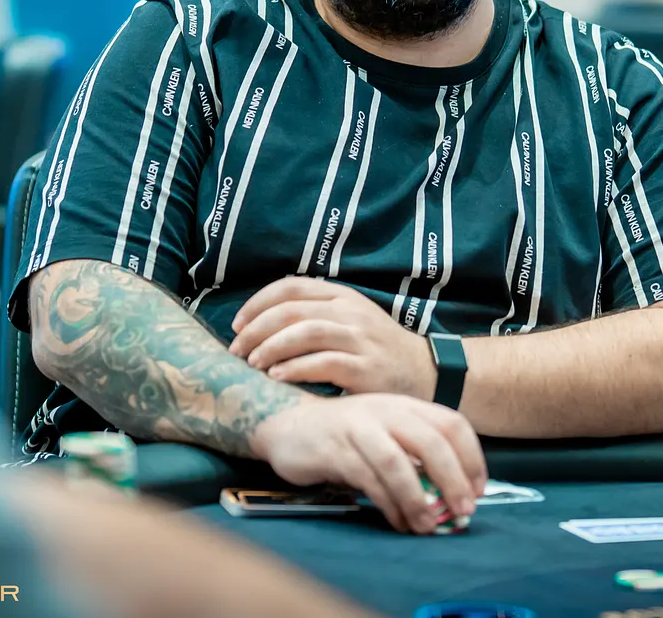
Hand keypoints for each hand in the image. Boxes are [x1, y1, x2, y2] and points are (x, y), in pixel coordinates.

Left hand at [230, 277, 435, 398]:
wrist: (426, 372)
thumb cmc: (377, 349)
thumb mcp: (351, 318)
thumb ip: (316, 313)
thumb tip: (262, 322)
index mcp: (342, 295)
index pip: (291, 286)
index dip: (258, 303)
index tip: (237, 324)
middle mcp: (350, 312)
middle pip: (292, 309)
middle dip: (257, 329)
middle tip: (236, 349)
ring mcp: (360, 339)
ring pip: (305, 332)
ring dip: (272, 347)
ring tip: (253, 363)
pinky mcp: (366, 368)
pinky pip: (325, 363)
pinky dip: (296, 368)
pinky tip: (278, 377)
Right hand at [250, 393, 486, 534]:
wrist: (289, 426)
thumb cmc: (346, 435)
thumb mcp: (385, 433)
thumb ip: (415, 454)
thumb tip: (453, 494)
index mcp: (405, 405)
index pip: (452, 423)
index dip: (472, 457)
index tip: (478, 490)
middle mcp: (386, 410)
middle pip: (432, 441)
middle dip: (453, 479)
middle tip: (463, 511)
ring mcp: (359, 428)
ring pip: (399, 463)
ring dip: (419, 499)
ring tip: (428, 526)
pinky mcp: (335, 449)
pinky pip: (369, 480)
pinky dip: (389, 504)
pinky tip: (398, 522)